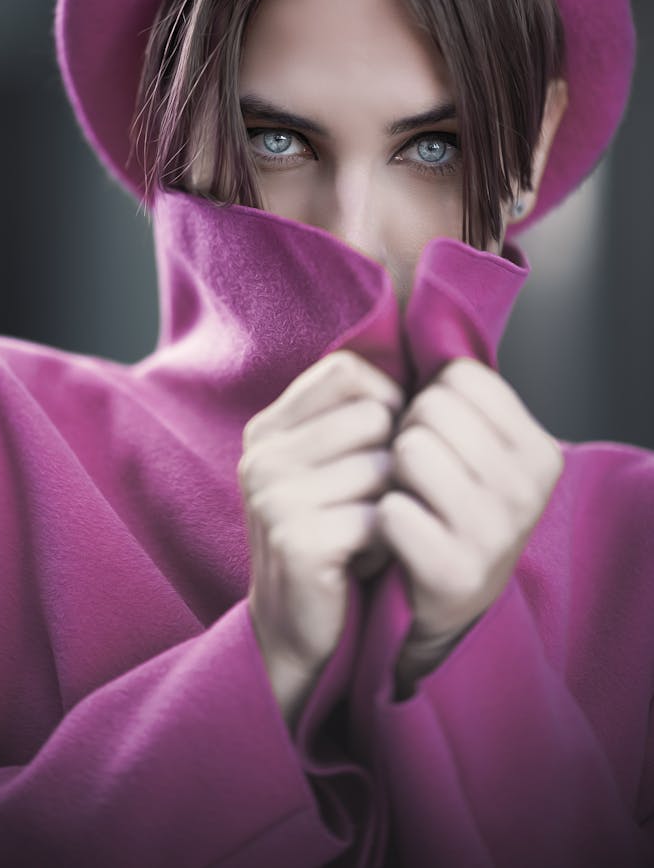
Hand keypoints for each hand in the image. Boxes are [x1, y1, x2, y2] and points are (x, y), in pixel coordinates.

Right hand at [238, 350, 401, 724]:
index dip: (386, 403)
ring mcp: (274, 494)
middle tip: (370, 506)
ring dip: (394, 506)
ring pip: (386, 465)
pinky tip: (363, 561)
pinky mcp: (297, 538)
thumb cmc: (332, 539)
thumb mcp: (333, 466)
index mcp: (269, 427)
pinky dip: (389, 543)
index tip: (382, 450)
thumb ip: (358, 415)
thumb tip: (431, 366)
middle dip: (394, 462)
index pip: (348, 370)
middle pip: (375, 415)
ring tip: (366, 535)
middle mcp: (263, 453)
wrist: (297, 632)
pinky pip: (383, 516)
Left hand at [375, 358, 564, 693]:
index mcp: (539, 450)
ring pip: (408, 450)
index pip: (460, 376)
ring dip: (390, 473)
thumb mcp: (474, 448)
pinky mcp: (456, 572)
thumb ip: (458, 394)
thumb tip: (420, 317)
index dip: (430, 399)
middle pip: (431, 409)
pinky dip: (381, 518)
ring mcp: (497, 533)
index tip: (435, 435)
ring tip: (406, 498)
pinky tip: (397, 536)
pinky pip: (390, 508)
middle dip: (406, 432)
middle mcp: (530, 489)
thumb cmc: (447, 505)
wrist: (439, 604)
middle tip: (414, 472)